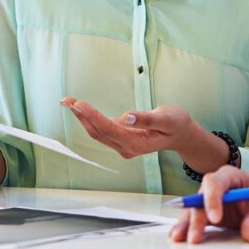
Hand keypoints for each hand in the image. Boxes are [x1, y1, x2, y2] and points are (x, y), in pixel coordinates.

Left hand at [60, 97, 196, 158]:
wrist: (181, 134)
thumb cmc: (176, 124)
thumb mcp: (167, 119)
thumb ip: (147, 118)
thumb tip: (126, 116)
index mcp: (137, 143)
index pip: (110, 130)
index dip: (93, 117)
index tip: (80, 104)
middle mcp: (126, 148)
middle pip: (98, 132)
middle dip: (81, 116)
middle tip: (67, 101)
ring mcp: (122, 145)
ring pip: (97, 132)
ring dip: (82, 117)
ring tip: (68, 102)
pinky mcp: (121, 139)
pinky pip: (101, 130)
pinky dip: (89, 118)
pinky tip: (80, 109)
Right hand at [169, 165, 248, 244]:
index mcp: (231, 176)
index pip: (215, 183)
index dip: (212, 199)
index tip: (215, 219)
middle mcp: (217, 186)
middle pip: (200, 198)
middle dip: (196, 217)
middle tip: (195, 237)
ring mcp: (211, 200)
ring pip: (194, 209)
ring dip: (186, 223)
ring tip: (177, 237)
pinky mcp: (209, 214)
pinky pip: (196, 219)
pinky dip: (187, 228)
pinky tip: (177, 236)